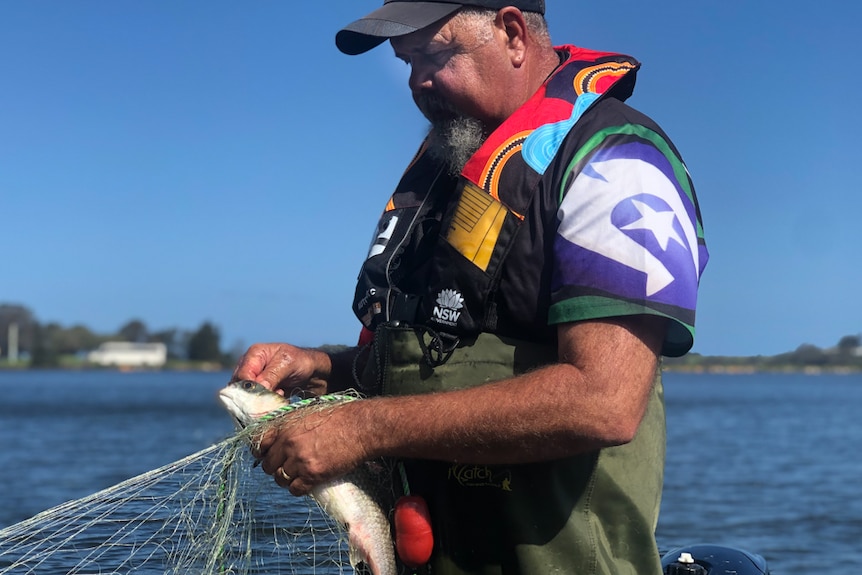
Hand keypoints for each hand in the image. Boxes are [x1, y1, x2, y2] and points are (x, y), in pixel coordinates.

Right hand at [231, 342, 329, 395]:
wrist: (313, 372)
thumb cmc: (301, 362)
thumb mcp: (287, 364)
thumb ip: (271, 375)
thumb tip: (258, 387)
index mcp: (254, 354)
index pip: (242, 375)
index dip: (251, 387)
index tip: (267, 393)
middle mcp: (249, 366)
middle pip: (240, 387)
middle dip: (256, 394)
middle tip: (276, 393)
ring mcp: (253, 379)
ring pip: (246, 396)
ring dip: (262, 399)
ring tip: (280, 393)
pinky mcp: (258, 390)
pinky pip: (254, 401)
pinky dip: (266, 402)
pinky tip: (280, 397)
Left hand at [255, 399, 370, 495]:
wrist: (360, 428)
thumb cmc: (339, 417)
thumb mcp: (308, 413)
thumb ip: (291, 425)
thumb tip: (279, 436)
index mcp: (286, 426)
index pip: (260, 444)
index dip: (262, 452)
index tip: (267, 456)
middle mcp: (288, 443)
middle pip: (268, 465)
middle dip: (275, 467)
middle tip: (286, 467)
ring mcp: (300, 460)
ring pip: (280, 479)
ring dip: (286, 479)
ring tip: (298, 476)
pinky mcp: (313, 474)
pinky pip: (295, 490)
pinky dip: (298, 489)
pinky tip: (305, 484)